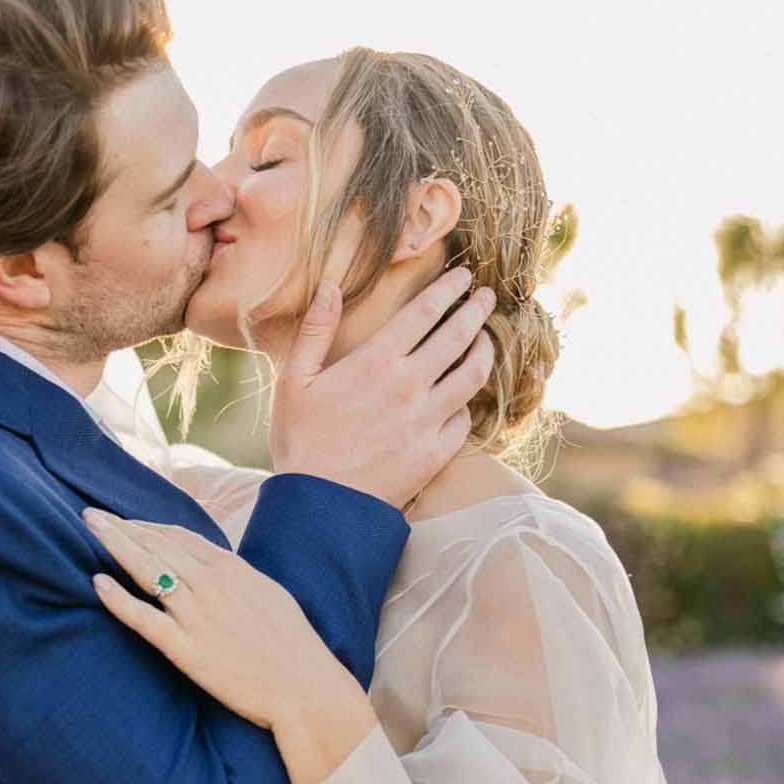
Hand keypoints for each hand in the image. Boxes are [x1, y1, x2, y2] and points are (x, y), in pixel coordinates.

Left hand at [82, 509, 376, 783]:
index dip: (148, 526)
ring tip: (89, 527)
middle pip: (157, 545)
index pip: (179, 537)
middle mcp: (211, 584)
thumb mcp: (269, 595)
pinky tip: (97, 582)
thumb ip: (239, 578)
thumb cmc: (293, 646)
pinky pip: (143, 617)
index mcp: (233, 569)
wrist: (304, 686)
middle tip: (92, 514)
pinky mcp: (185, 648)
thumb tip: (217, 569)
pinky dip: (118, 599)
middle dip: (121, 527)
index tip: (126, 521)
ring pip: (146, 570)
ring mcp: (196, 615)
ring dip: (114, 546)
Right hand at [270, 269, 496, 509]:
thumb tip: (330, 284)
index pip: (425, 311)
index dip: (450, 288)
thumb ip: (315, 329)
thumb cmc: (300, 441)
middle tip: (489, 296)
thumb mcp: (294, 380)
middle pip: (458, 336)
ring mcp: (426, 422)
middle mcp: (408, 386)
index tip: (464, 275)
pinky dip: (467, 404)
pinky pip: (464, 421)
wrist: (318, 507)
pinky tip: (463, 395)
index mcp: (374, 361)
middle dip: (478, 310)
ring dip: (484, 352)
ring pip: (472, 376)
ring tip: (486, 340)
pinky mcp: (435, 454)